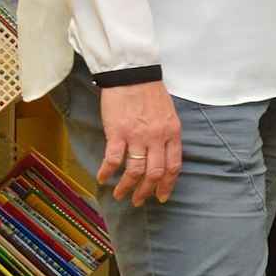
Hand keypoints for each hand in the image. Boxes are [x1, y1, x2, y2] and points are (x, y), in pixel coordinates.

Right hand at [98, 81, 182, 204]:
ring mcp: (137, 136)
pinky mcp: (117, 132)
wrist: (133, 74)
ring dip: (126, 187)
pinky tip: (102, 179)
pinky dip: (107, 172)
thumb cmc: (150, 93)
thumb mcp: (169, 115)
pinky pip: (113, 159)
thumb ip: (167, 136)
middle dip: (147, 191)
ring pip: (135, 171)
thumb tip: (163, 156)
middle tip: (139, 201)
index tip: (162, 196)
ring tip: (120, 195)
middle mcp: (157, 137)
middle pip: (155, 173)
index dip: (167, 185)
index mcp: (172, 133)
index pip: (173, 166)